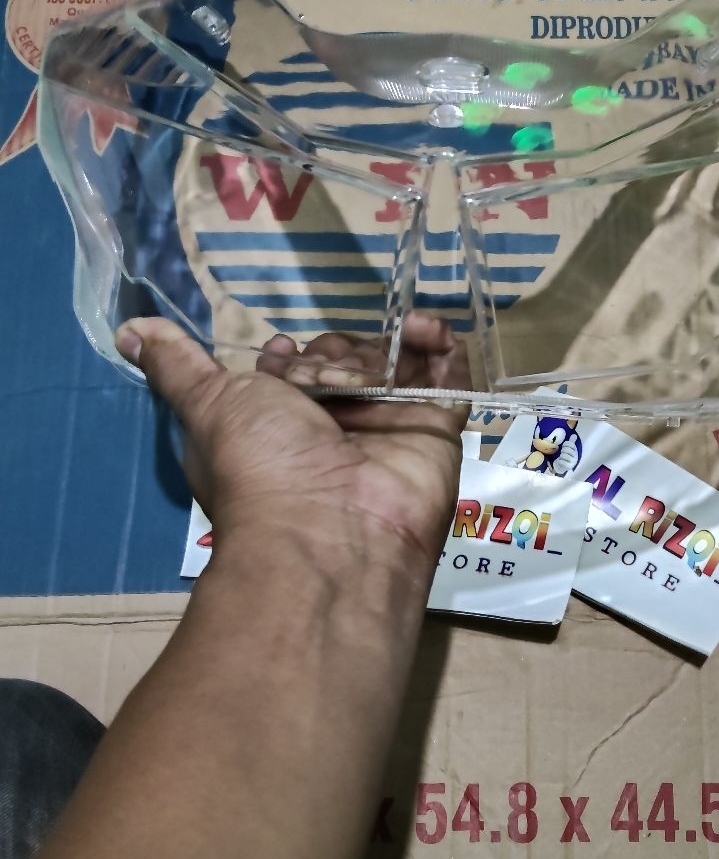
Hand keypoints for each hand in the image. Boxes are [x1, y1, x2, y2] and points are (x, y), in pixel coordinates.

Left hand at [114, 314, 470, 576]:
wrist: (330, 529)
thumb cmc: (262, 465)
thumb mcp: (209, 404)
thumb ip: (177, 366)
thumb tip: (128, 330)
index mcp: (286, 427)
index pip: (298, 373)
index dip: (293, 358)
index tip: (282, 355)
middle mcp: (339, 429)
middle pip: (350, 361)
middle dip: (337, 354)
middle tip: (328, 376)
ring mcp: (392, 430)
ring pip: (397, 364)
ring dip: (390, 344)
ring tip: (379, 355)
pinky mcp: (438, 431)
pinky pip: (450, 379)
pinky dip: (444, 350)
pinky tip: (426, 329)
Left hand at [551, 435, 578, 476]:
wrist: (565, 466)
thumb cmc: (567, 455)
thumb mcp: (569, 448)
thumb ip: (571, 442)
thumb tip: (574, 434)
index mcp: (575, 451)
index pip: (571, 444)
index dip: (566, 444)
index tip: (564, 446)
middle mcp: (575, 456)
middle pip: (567, 450)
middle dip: (563, 450)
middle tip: (563, 452)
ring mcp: (573, 462)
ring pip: (564, 455)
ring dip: (561, 456)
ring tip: (562, 457)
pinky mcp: (569, 466)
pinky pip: (562, 461)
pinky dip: (560, 461)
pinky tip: (561, 461)